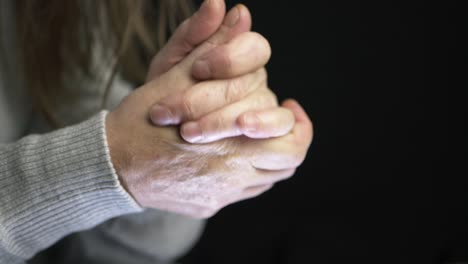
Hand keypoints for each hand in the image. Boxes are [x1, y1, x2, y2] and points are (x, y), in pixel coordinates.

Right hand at [106, 3, 312, 217]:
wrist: (110, 166)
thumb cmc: (140, 121)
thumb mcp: (172, 76)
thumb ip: (210, 46)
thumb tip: (237, 13)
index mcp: (230, 139)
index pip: (288, 134)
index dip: (298, 121)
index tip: (292, 105)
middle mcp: (232, 173)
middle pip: (289, 160)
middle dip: (294, 139)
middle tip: (287, 120)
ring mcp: (222, 194)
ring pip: (271, 178)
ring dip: (274, 156)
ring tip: (262, 137)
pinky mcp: (210, 205)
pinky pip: (246, 192)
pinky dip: (252, 173)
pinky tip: (237, 155)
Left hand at [146, 1, 294, 141]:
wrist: (154, 135)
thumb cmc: (162, 95)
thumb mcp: (169, 64)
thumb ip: (193, 34)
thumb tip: (217, 3)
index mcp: (239, 59)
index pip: (256, 49)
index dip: (229, 58)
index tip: (197, 69)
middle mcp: (257, 85)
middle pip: (254, 86)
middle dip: (208, 100)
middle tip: (170, 112)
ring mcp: (265, 114)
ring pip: (272, 116)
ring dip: (230, 122)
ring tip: (193, 132)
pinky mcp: (265, 145)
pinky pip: (291, 141)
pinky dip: (278, 134)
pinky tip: (245, 130)